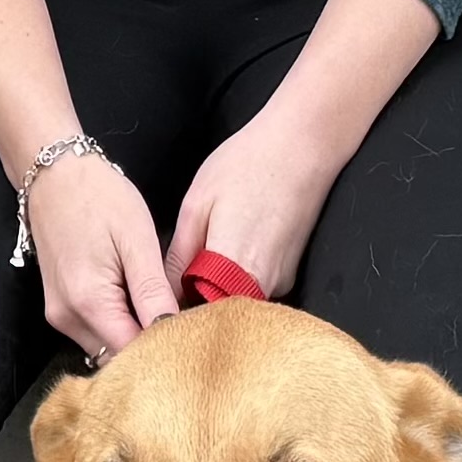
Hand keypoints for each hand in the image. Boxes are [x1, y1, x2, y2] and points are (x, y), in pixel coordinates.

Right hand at [27, 150, 178, 359]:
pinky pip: (95, 332)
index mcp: (88, 303)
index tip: (194, 335)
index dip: (166, 349)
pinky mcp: (60, 308)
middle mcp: (67, 319)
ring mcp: (60, 315)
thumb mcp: (136, 240)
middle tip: (185, 325)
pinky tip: (140, 305)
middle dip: (152, 349)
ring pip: (106, 348)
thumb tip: (176, 332)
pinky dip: (120, 326)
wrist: (54, 175)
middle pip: (118, 357)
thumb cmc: (97, 197)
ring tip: (163, 310)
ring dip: (135, 337)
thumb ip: (153, 293)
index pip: (134, 353)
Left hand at [167, 101, 360, 309]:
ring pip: (238, 302)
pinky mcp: (290, 273)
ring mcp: (282, 281)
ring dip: (216, 291)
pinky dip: (237, 280)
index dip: (176, 314)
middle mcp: (264, 284)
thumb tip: (164, 290)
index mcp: (235, 267)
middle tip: (176, 281)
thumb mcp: (197, 205)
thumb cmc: (249, 164)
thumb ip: (179, 255)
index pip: (197, 316)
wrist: (303, 145)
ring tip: (204, 261)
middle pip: (220, 315)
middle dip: (195, 305)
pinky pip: (255, 289)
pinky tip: (230, 252)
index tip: (158, 306)